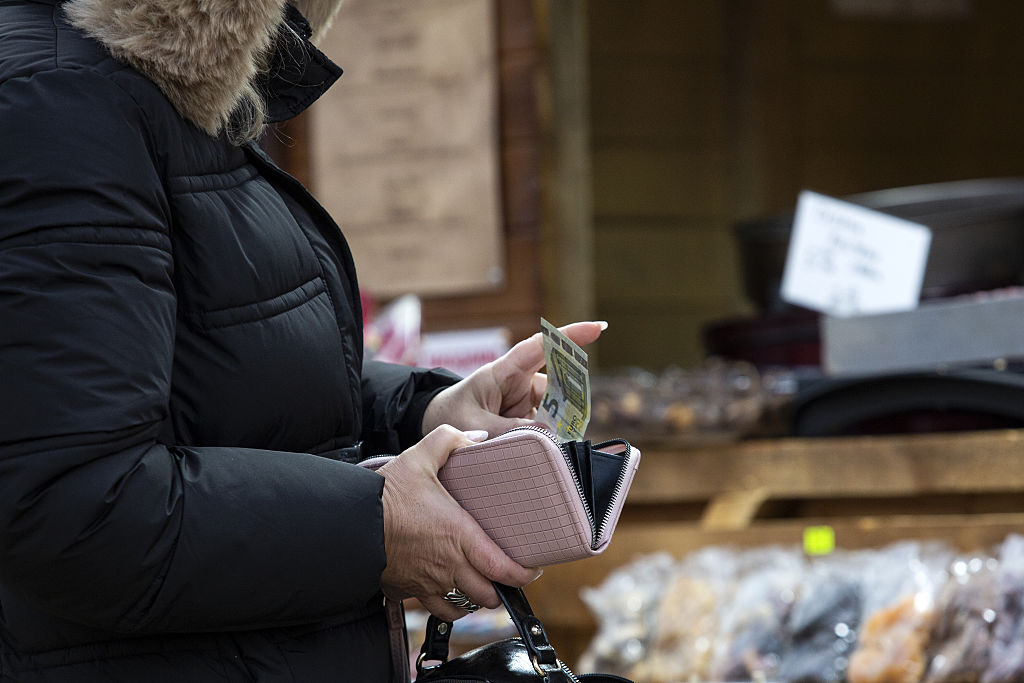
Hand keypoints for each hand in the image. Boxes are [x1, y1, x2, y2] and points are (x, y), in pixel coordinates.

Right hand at [377, 425, 540, 620]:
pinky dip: (453, 607)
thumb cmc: (386, 494)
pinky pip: (441, 611)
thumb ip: (451, 440)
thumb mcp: (420, 457)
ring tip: (483, 583)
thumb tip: (479, 437)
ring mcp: (429, 583)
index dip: (524, 574)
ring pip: (467, 606)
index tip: (532, 567)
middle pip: (490, 594)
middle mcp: (449, 566)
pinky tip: (454, 594)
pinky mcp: (409, 592)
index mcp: (460, 535)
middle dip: (502, 587)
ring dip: (478, 597)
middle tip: (506, 572)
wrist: (348, 523)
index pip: (504, 568)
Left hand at [421, 320, 606, 436]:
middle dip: (566, 408)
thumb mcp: (473, 425)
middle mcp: (521, 381)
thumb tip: (549, 434)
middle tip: (556, 434)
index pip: (540, 348)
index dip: (569, 336)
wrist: (437, 423)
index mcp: (504, 371)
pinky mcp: (530, 416)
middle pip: (558, 387)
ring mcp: (527, 399)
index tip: (598, 328)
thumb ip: (508, 430)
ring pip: (557, 412)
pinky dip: (549, 439)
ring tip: (541, 449)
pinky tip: (544, 453)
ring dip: (555, 430)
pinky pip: (549, 426)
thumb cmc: (451, 415)